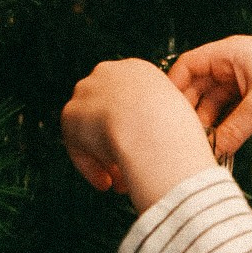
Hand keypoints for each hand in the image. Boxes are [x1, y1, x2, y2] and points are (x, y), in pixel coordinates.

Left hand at [61, 58, 214, 211]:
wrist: (154, 131)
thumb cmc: (177, 130)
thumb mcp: (180, 115)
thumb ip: (162, 120)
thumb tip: (159, 139)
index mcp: (138, 70)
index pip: (129, 99)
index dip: (135, 128)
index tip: (143, 149)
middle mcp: (109, 73)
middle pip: (107, 112)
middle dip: (116, 142)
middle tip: (129, 168)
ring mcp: (87, 91)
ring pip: (91, 130)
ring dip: (104, 157)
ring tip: (119, 182)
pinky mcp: (70, 114)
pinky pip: (78, 146)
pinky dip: (90, 166)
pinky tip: (106, 182)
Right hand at [169, 37, 251, 157]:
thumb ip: (232, 129)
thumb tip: (213, 151)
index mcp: (231, 52)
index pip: (189, 65)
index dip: (174, 87)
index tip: (165, 112)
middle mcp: (235, 63)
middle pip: (198, 85)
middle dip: (191, 110)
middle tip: (184, 136)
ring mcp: (245, 81)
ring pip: (214, 101)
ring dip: (208, 121)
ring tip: (202, 144)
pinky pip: (230, 111)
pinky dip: (224, 125)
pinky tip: (219, 143)